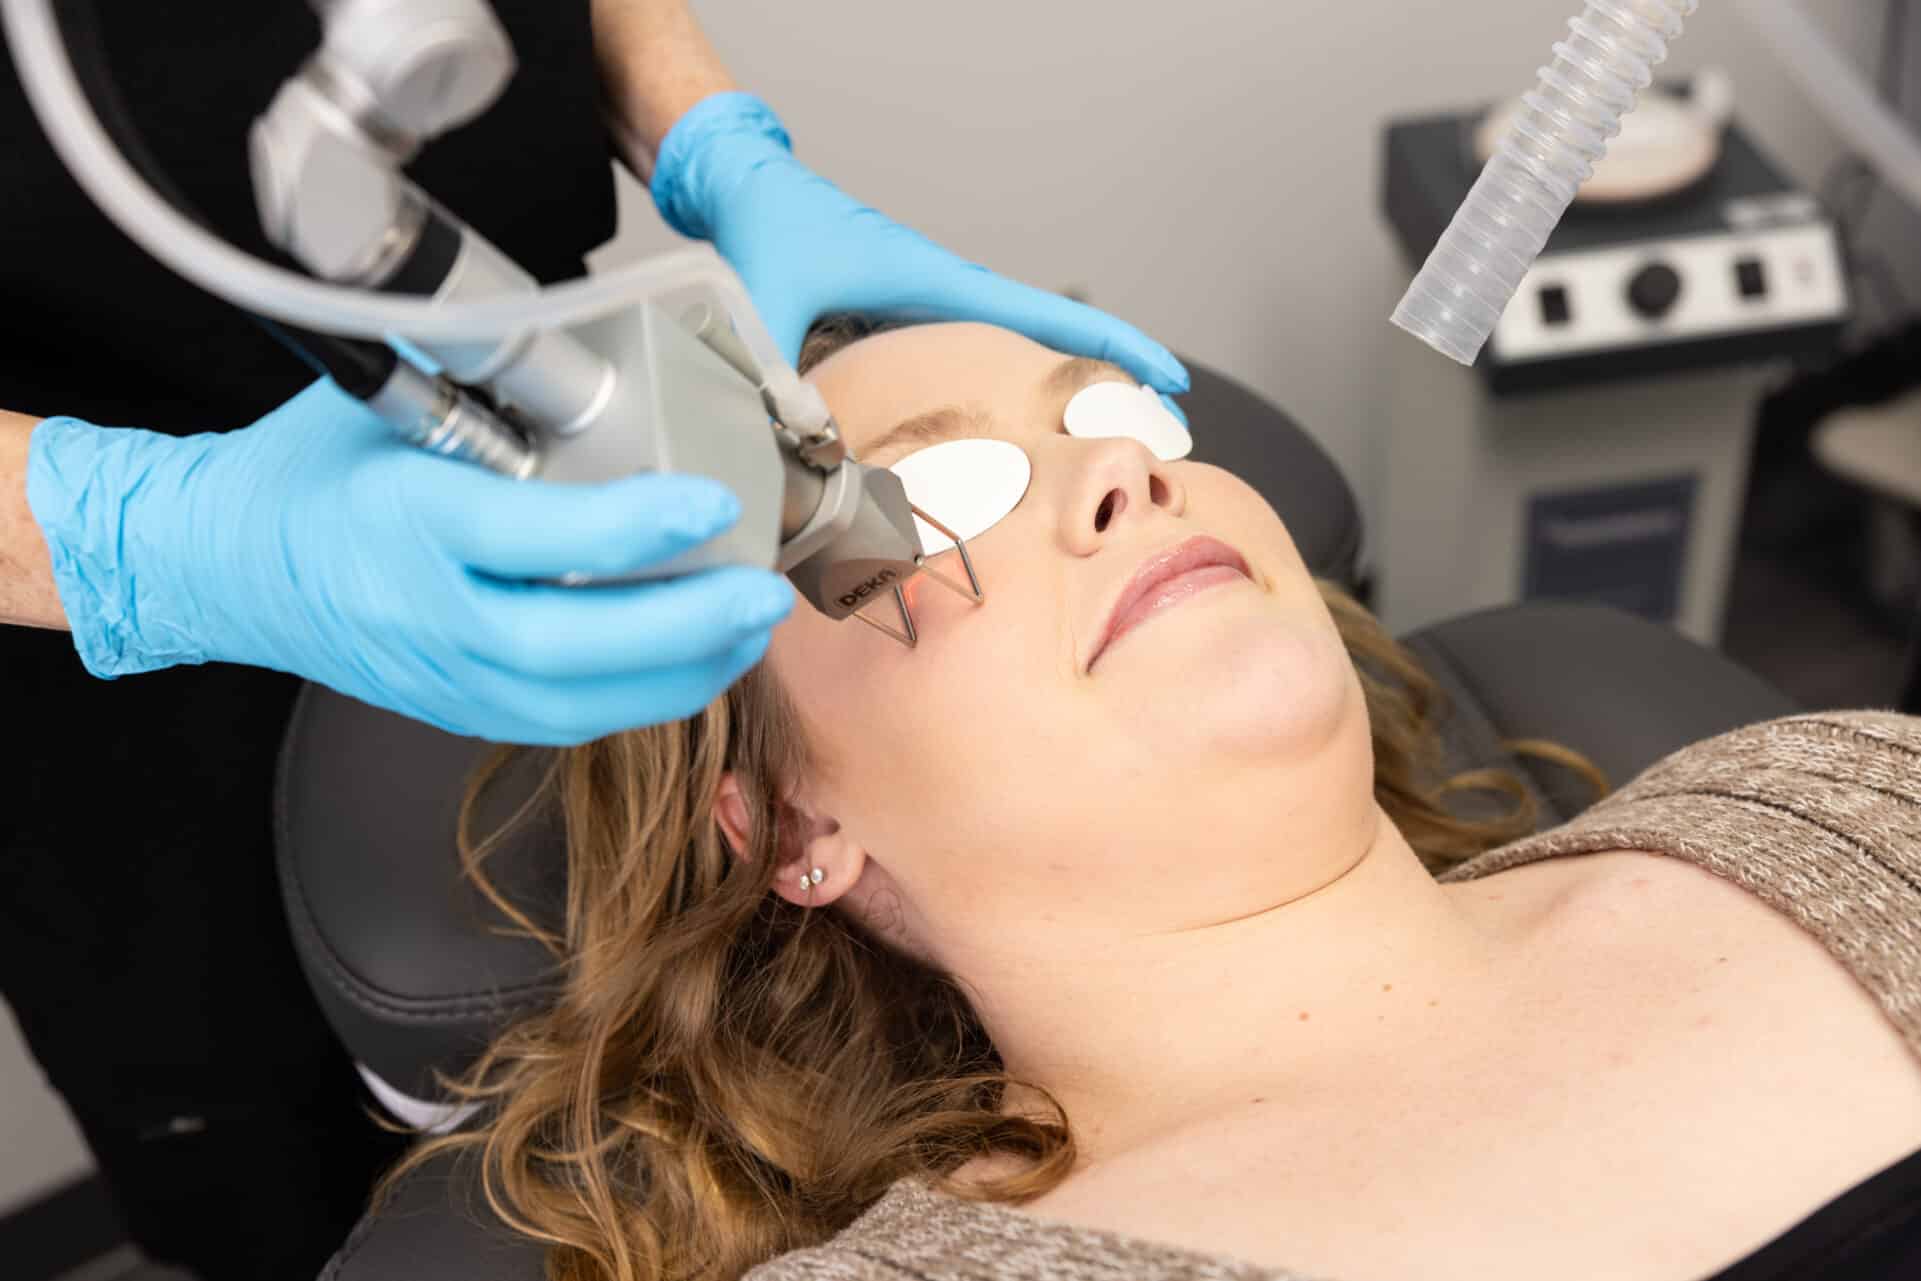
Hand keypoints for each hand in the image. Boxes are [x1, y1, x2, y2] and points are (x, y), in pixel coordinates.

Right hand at [27, 380, 794, 744]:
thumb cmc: (306, 471)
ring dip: (683, 671)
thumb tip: (598, 352)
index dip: (632, 527)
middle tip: (764, 591)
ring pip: (581, 704)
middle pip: (572, 649)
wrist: (220, 563)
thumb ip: (489, 395)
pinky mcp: (459, 710)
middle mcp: (426, 613)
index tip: (711, 501)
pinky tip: (697, 659)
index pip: (535, 537)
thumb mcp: (387, 406)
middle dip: (686, 626)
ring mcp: (442, 676)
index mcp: (407, 522)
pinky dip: (644, 697)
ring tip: (750, 624)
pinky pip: (567, 720)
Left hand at [650, 92, 1189, 400]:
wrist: (748, 189)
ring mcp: (935, 306)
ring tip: (1117, 439)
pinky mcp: (911, 317)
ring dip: (1073, 385)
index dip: (1116, 346)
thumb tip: (789, 452)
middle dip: (1116, 378)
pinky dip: (1020, 384)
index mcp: (937, 282)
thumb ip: (774, 378)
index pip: (1048, 316)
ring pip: (1024, 348)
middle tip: (1167, 433)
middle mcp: (950, 293)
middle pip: (1056, 336)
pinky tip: (1025, 426)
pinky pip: (983, 354)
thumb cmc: (767, 227)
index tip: (1171, 379)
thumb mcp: (767, 301)